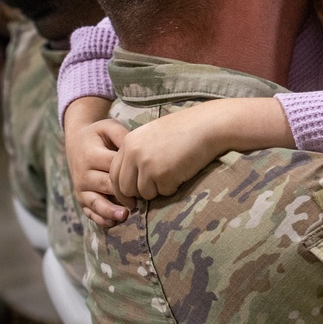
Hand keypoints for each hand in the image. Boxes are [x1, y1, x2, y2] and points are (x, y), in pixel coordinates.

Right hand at [68, 118, 129, 227]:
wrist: (76, 141)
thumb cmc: (99, 135)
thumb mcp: (109, 127)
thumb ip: (122, 135)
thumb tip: (138, 147)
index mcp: (91, 156)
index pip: (113, 167)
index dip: (130, 174)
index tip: (146, 179)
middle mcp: (83, 174)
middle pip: (106, 186)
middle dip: (123, 194)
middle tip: (140, 201)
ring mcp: (81, 188)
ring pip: (95, 202)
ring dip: (109, 210)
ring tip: (124, 216)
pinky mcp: (81, 197)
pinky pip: (89, 211)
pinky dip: (100, 218)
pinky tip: (113, 223)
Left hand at [109, 106, 224, 201]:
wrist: (208, 125)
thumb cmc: (185, 129)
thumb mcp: (152, 135)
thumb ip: (137, 153)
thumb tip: (132, 179)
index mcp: (128, 142)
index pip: (114, 173)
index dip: (122, 189)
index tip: (131, 198)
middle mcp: (133, 154)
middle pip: (124, 188)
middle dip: (138, 195)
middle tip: (152, 194)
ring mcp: (147, 165)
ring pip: (145, 193)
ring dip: (159, 189)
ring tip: (174, 172)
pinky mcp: (163, 175)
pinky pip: (164, 192)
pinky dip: (174, 186)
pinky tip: (183, 171)